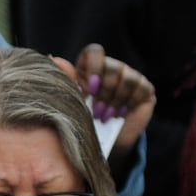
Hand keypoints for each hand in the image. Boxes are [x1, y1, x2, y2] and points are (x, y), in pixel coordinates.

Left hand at [65, 44, 155, 159]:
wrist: (101, 144)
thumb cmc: (82, 121)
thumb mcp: (72, 101)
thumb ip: (66, 80)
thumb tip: (51, 57)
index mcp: (90, 67)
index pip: (95, 51)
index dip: (94, 68)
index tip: (90, 89)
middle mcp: (111, 68)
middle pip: (112, 67)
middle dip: (104, 93)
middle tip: (97, 112)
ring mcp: (130, 77)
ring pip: (128, 78)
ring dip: (116, 100)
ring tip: (106, 116)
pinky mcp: (145, 89)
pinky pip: (142, 88)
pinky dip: (130, 103)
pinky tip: (120, 114)